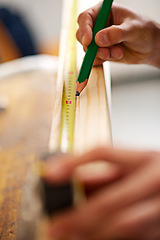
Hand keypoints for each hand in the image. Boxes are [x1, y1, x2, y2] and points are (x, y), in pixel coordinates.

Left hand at [44, 147, 159, 239]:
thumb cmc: (154, 172)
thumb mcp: (133, 164)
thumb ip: (105, 171)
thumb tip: (75, 179)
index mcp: (144, 158)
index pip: (104, 153)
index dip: (75, 163)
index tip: (50, 174)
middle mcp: (155, 181)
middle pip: (111, 201)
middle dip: (79, 216)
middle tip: (56, 226)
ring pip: (124, 225)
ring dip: (94, 233)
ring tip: (70, 236)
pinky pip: (137, 238)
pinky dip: (111, 239)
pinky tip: (91, 238)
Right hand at [76, 2, 159, 66]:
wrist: (150, 47)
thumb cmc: (144, 31)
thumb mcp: (132, 29)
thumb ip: (116, 33)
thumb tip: (98, 39)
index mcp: (104, 12)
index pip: (85, 18)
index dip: (84, 29)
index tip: (89, 42)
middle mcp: (98, 25)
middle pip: (81, 35)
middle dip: (91, 46)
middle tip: (105, 52)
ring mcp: (99, 40)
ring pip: (88, 49)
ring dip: (101, 54)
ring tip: (118, 53)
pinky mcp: (101, 52)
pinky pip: (94, 59)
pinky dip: (103, 60)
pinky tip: (117, 55)